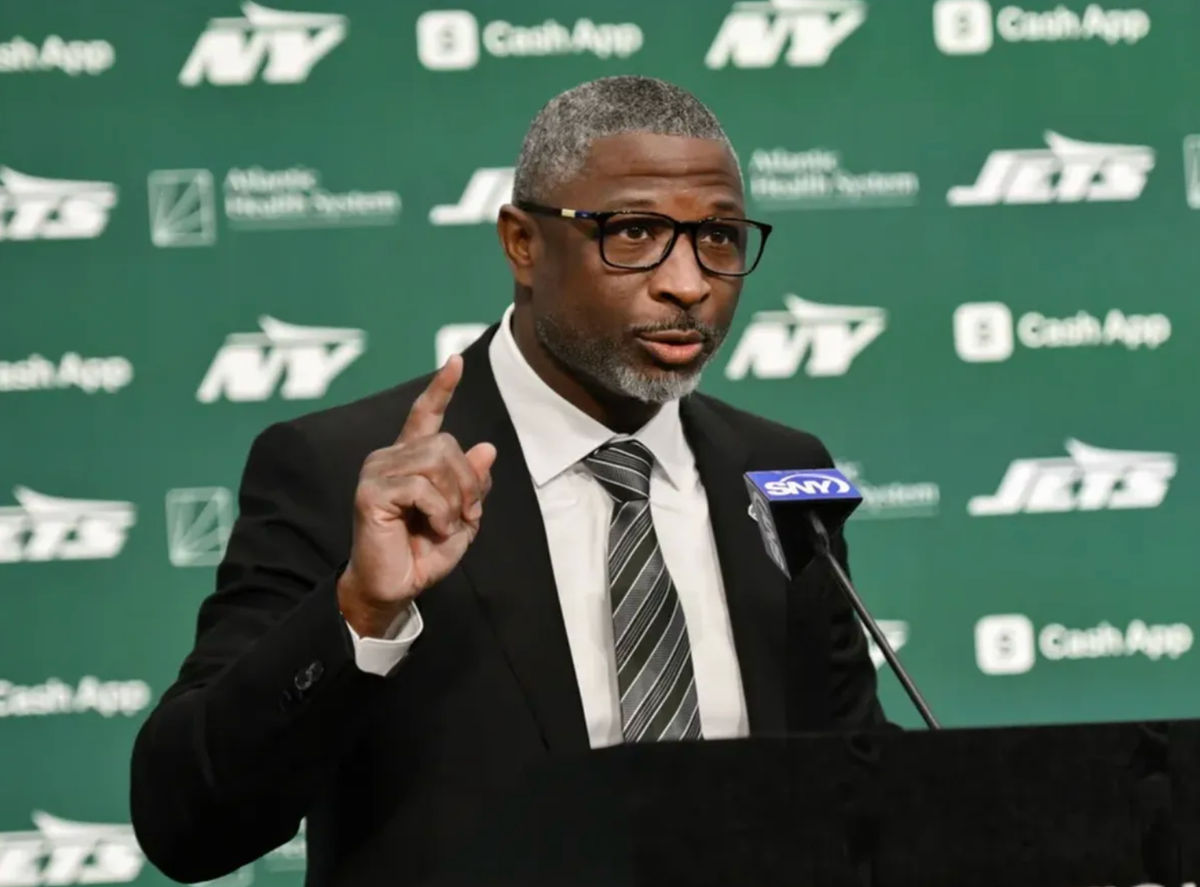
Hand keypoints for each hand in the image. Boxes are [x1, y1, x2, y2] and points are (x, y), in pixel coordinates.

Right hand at [338, 355, 495, 637]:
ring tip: (446, 525)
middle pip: (447, 444)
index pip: (426, 414)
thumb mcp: (462, 517)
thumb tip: (487, 447)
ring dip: (454, 500)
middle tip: (465, 514)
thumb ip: (474, 483)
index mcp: (410, 458)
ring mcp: (377, 471)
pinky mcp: (371, 491)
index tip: (456, 360)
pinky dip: (440, 512)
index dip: (441, 387)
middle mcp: (390, 456)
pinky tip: (433, 529)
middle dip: (468, 481)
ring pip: (438, 461)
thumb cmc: (423, 553)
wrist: (394, 588)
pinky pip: (423, 487)